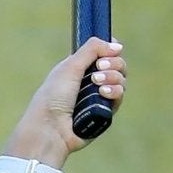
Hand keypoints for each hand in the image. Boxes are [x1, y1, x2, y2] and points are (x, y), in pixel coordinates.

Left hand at [16, 37, 125, 159]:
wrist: (51, 127)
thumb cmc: (54, 96)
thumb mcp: (70, 65)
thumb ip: (92, 50)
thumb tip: (117, 45)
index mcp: (79, 66)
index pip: (103, 52)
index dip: (110, 49)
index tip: (111, 49)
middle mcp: (90, 80)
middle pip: (117, 64)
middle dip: (113, 63)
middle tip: (99, 67)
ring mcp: (99, 96)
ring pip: (121, 79)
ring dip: (113, 77)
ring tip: (98, 82)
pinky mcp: (105, 111)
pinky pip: (119, 96)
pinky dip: (115, 91)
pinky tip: (103, 93)